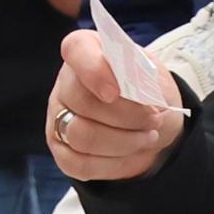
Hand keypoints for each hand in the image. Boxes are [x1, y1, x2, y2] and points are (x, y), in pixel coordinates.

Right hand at [43, 30, 186, 181]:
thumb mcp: (154, 76)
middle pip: (82, 101)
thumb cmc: (149, 91)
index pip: (76, 50)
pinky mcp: (62, 150)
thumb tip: (132, 88)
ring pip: (81, 136)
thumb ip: (141, 76)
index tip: (116, 91)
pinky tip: (134, 154)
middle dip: (126, 116)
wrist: (153, 122)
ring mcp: (59, 117)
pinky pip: (80, 164)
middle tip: (154, 118)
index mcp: (87, 51)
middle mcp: (66, 82)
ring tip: (149, 136)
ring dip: (124, 142)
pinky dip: (115, 164)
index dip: (94, 71)